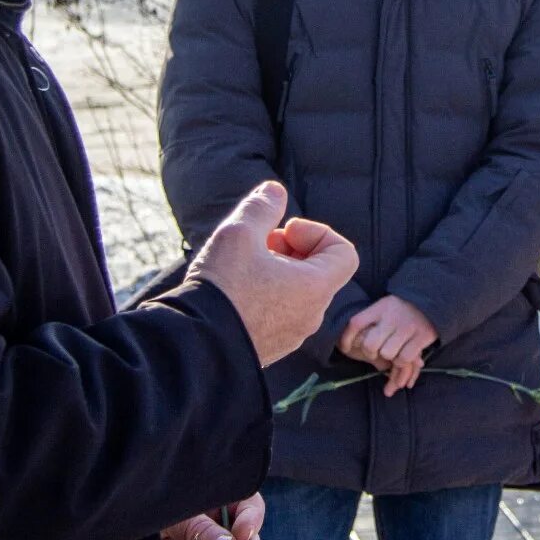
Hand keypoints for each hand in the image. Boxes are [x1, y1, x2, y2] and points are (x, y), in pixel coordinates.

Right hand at [186, 182, 357, 364]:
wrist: (194, 346)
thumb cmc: (223, 287)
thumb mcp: (240, 233)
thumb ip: (262, 207)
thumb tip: (275, 191)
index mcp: (315, 288)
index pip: (344, 253)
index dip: (317, 232)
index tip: (284, 231)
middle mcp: (311, 315)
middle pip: (319, 270)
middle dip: (292, 249)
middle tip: (259, 244)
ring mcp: (292, 335)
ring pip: (298, 292)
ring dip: (277, 270)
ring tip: (243, 264)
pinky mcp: (272, 348)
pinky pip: (281, 313)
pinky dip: (267, 294)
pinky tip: (235, 289)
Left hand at [339, 296, 436, 395]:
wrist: (432, 300)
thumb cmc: (401, 308)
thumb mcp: (384, 306)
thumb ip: (369, 320)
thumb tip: (346, 344)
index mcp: (380, 307)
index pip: (356, 323)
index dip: (347, 338)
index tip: (345, 348)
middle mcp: (392, 317)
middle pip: (370, 344)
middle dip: (370, 353)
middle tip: (374, 353)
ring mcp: (408, 327)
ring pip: (387, 354)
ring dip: (388, 358)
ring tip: (392, 354)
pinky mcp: (422, 337)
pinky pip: (404, 358)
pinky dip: (401, 362)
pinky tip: (402, 357)